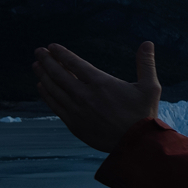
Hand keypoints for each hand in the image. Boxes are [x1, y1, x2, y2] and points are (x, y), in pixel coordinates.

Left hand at [32, 42, 161, 152]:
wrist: (136, 144)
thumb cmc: (144, 114)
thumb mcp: (151, 87)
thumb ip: (146, 63)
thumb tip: (147, 43)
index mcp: (102, 83)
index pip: (75, 64)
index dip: (62, 54)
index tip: (52, 46)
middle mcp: (85, 95)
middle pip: (59, 74)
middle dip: (47, 61)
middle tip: (39, 51)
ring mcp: (77, 110)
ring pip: (53, 89)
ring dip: (43, 75)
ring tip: (36, 65)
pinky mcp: (74, 124)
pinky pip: (55, 105)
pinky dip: (46, 94)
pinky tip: (41, 86)